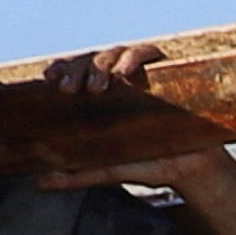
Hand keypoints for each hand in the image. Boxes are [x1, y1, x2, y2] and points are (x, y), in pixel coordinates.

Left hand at [0, 38, 221, 195]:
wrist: (194, 169)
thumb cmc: (153, 164)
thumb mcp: (110, 169)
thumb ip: (79, 173)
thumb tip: (41, 182)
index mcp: (104, 96)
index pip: (77, 71)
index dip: (62, 68)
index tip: (48, 79)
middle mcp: (122, 79)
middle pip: (92, 59)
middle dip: (76, 69)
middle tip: (67, 89)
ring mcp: (145, 72)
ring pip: (115, 52)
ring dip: (101, 65)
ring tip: (95, 88)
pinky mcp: (169, 69)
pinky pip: (147, 52)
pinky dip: (133, 58)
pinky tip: (124, 75)